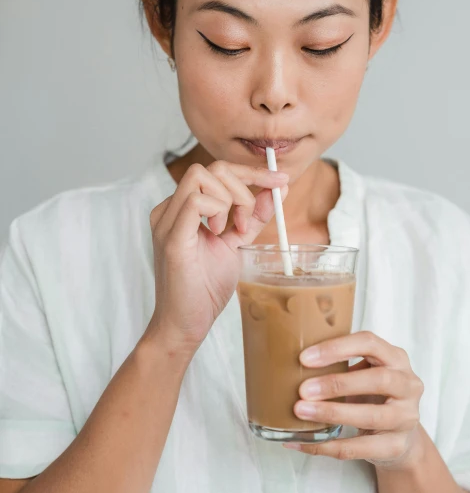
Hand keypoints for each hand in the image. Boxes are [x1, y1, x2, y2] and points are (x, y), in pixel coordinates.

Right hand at [147, 160, 288, 352]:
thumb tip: (279, 189)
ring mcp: (167, 221)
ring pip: (203, 176)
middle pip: (211, 167)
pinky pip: (196, 201)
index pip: (216, 170)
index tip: (281, 180)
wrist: (185, 326)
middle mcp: (169, 209)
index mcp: (182, 208)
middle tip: (247, 222)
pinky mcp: (171, 238)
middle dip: (245, 186)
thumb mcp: (236, 244)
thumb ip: (254, 216)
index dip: (252, 171)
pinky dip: (218, 211)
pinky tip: (219, 234)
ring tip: (231, 231)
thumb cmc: (204, 288)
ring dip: (231, 200)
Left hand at [285, 331, 424, 469]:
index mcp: (396, 358)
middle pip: (378, 380)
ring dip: (333, 413)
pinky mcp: (396, 446)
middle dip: (337, 384)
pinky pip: (359, 448)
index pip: (370, 343)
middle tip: (303, 390)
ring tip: (301, 412)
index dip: (337, 348)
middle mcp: (408, 385)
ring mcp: (406, 418)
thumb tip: (287, 360)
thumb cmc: (373, 395)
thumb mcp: (364, 371)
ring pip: (371, 416)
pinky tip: (303, 442)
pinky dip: (328, 446)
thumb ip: (339, 363)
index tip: (305, 358)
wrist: (399, 437)